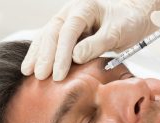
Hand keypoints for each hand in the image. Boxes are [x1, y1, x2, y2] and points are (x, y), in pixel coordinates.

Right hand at [21, 0, 159, 80]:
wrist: (130, 18)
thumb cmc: (126, 23)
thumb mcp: (115, 33)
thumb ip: (96, 44)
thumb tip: (75, 57)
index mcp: (83, 8)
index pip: (68, 31)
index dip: (61, 53)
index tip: (59, 74)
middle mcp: (70, 12)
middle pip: (52, 33)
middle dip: (46, 56)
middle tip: (41, 77)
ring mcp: (65, 21)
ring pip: (46, 36)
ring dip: (37, 55)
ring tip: (29, 72)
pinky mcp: (65, 32)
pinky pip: (50, 42)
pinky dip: (41, 54)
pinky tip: (33, 65)